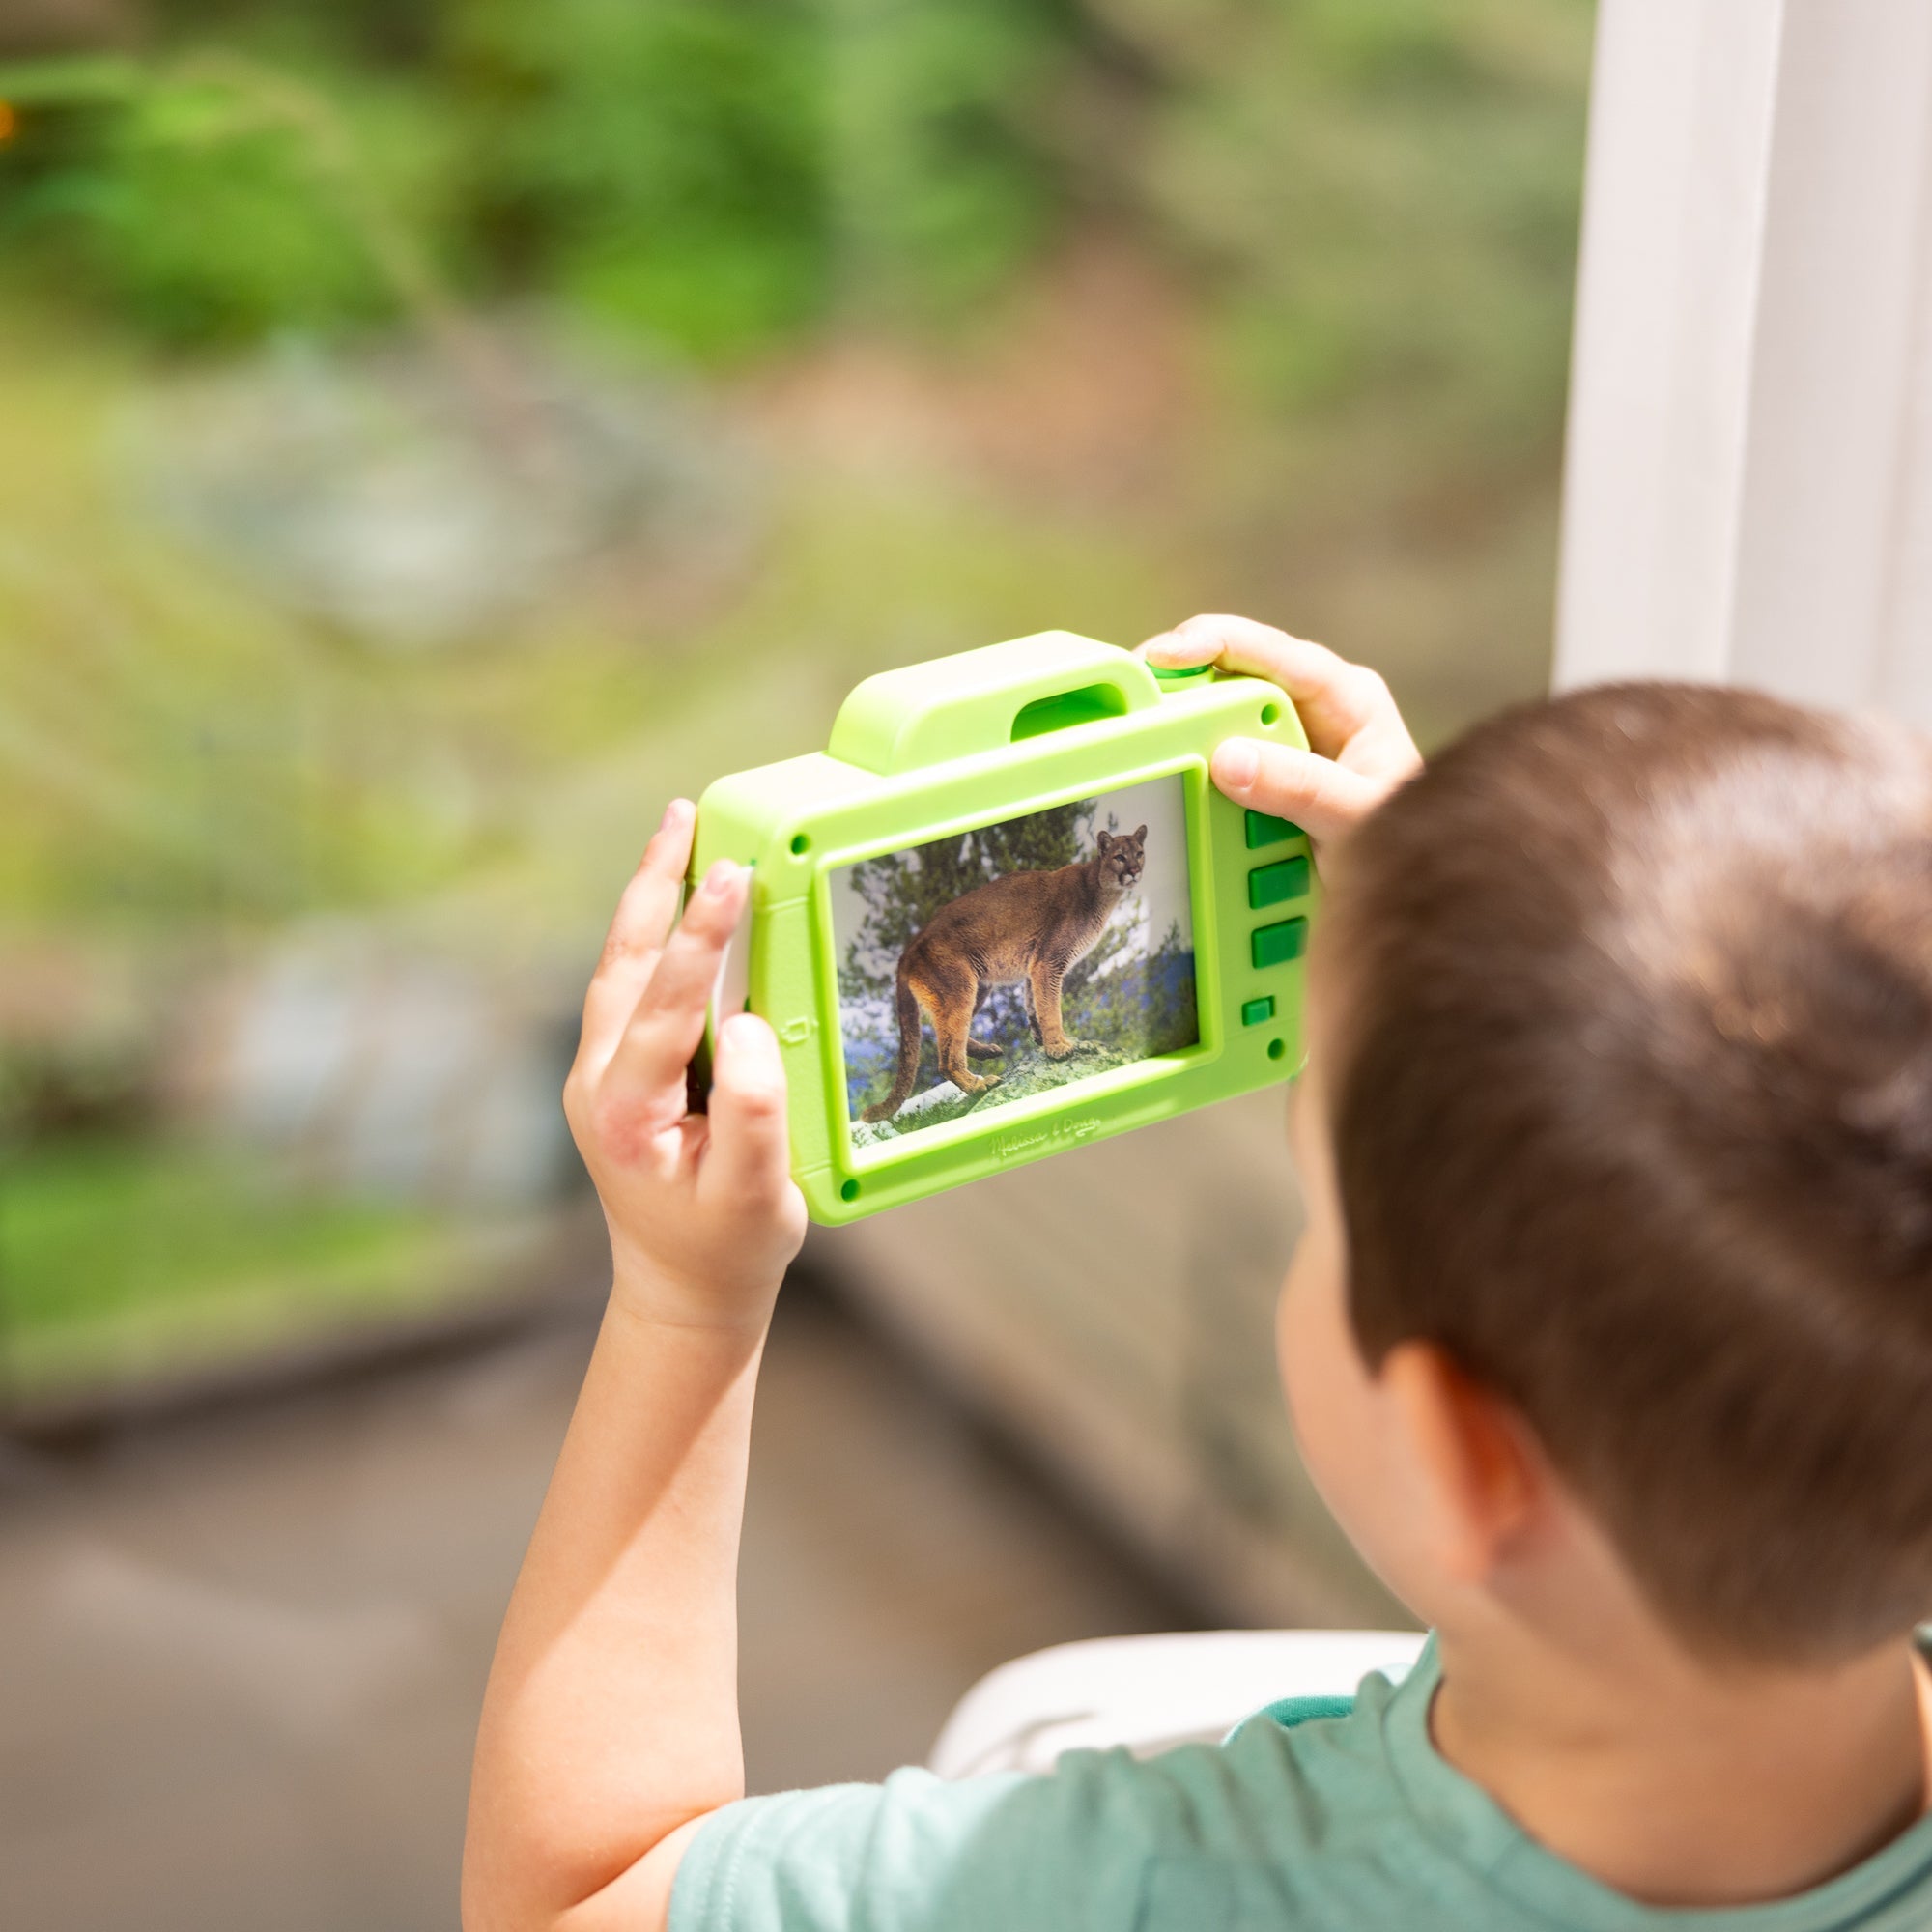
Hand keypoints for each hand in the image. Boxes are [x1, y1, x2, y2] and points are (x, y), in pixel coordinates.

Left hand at [564, 799, 806, 1326]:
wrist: (682, 1294)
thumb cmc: (727, 1248)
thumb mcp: (756, 1194)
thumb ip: (754, 1112)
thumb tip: (749, 1025)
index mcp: (624, 1110)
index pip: (663, 1002)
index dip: (700, 936)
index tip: (732, 874)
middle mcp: (596, 1081)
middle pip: (621, 960)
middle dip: (654, 883)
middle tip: (685, 813)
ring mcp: (600, 1075)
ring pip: (619, 966)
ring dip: (649, 898)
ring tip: (681, 833)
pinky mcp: (619, 1073)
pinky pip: (633, 987)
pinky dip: (655, 935)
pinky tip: (681, 905)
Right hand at [1138, 614, 1421, 857]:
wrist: (1413, 886)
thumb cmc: (1404, 841)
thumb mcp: (1356, 818)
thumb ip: (1300, 787)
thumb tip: (1227, 758)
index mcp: (1345, 696)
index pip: (1273, 652)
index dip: (1213, 643)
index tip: (1163, 656)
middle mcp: (1312, 705)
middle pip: (1234, 674)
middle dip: (1183, 682)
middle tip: (1133, 701)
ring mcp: (1284, 737)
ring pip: (1218, 713)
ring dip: (1182, 725)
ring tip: (1138, 735)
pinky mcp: (1263, 770)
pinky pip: (1218, 755)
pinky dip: (1192, 763)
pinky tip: (1169, 773)